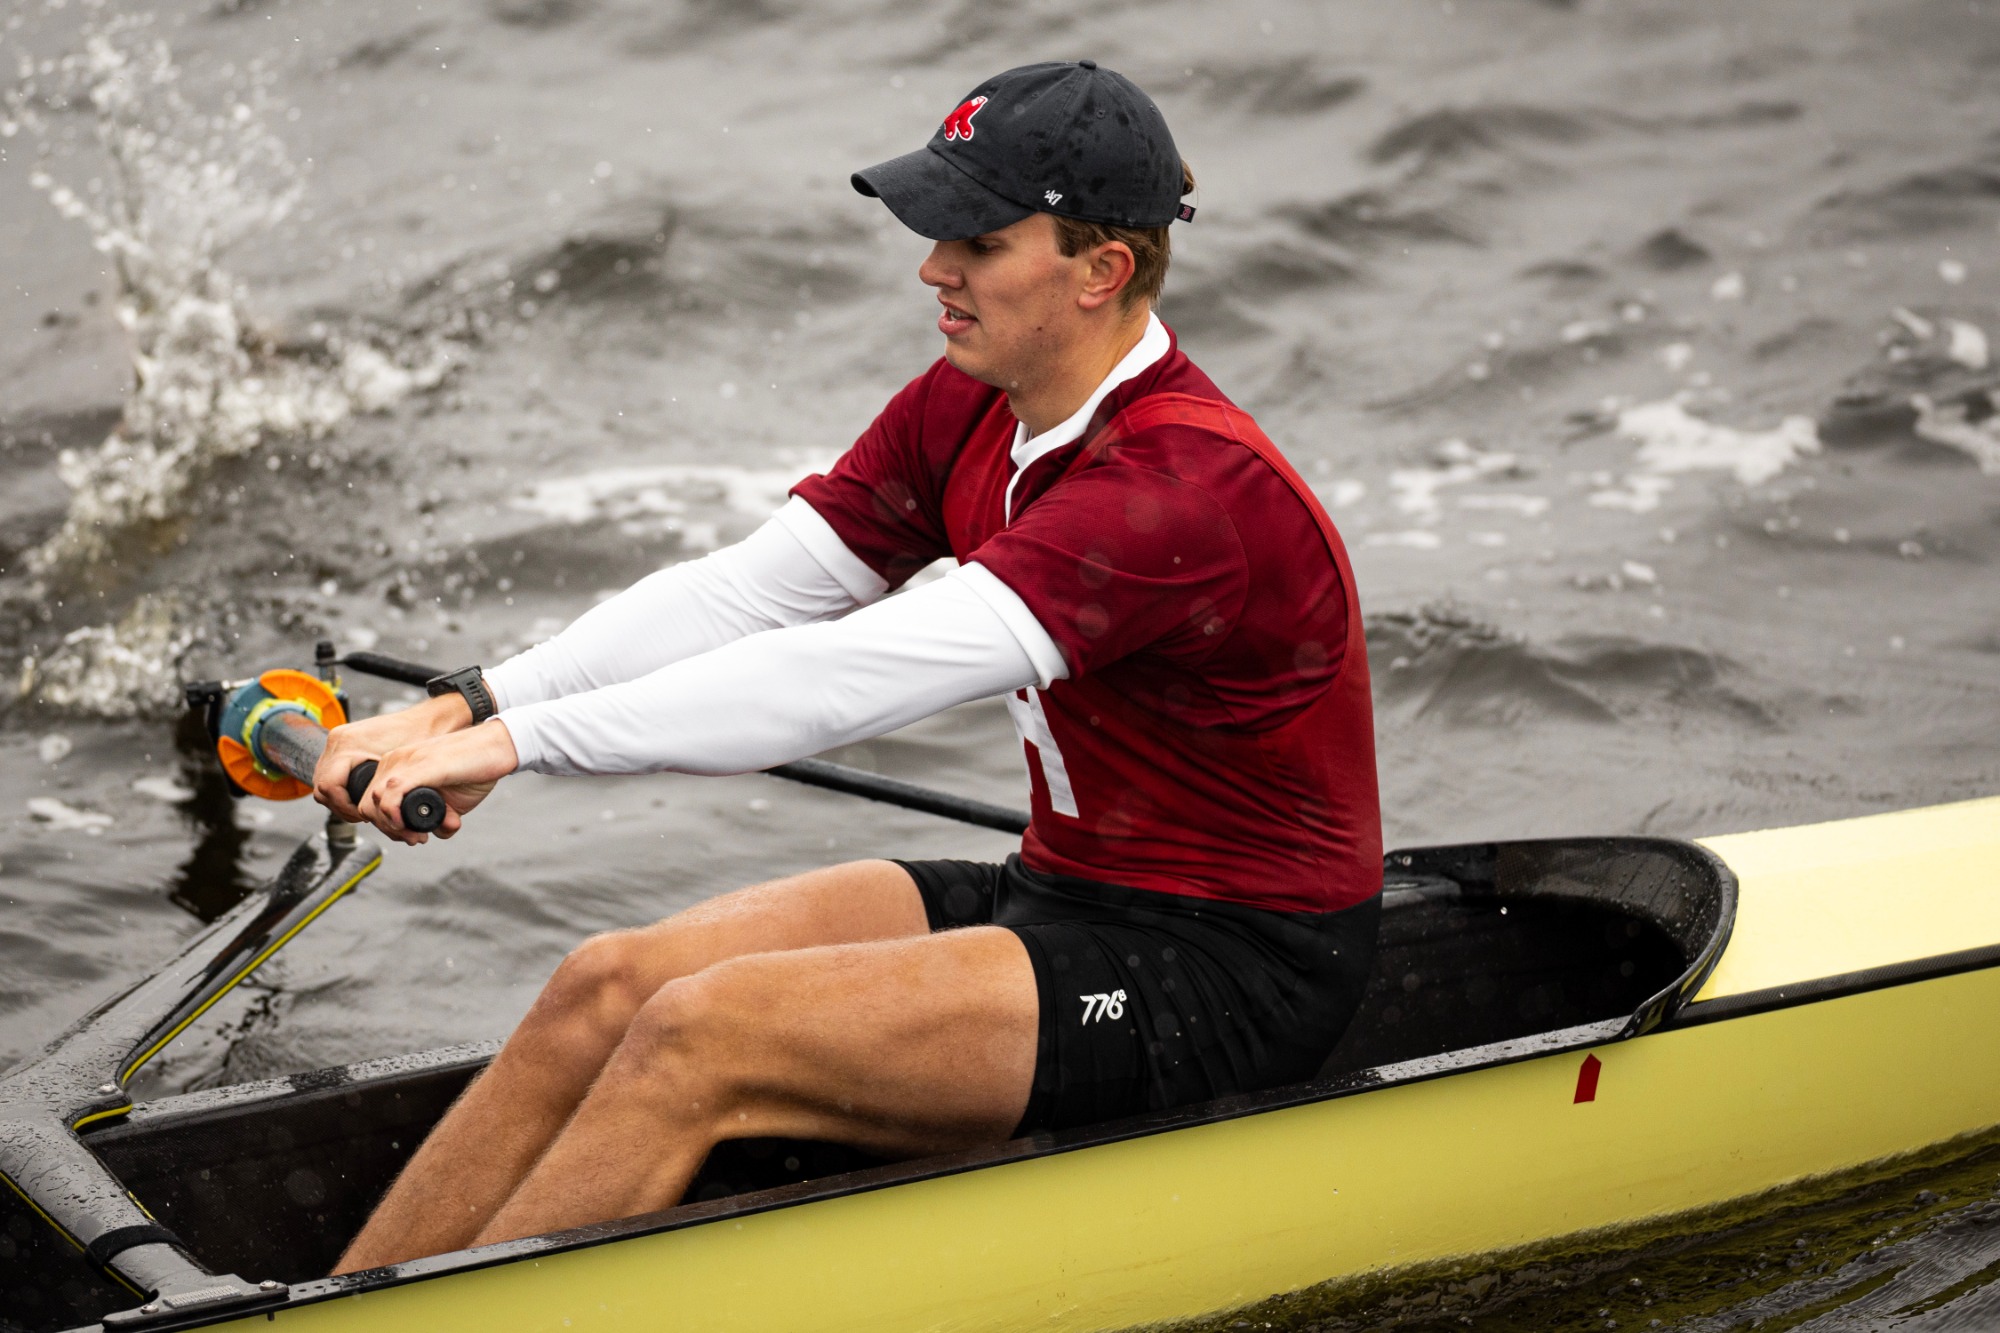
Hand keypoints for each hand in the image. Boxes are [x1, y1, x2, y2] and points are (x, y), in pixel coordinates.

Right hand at [314, 693, 472, 819]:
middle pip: (322, 787)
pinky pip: (333, 772)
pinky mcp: (345, 744)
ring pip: (325, 781)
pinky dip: (344, 787)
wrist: (430, 719)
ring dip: (341, 799)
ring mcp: (339, 740)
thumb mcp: (400, 766)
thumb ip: (383, 788)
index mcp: (347, 744)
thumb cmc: (420, 737)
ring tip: (364, 808)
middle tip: (363, 816)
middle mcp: (338, 739)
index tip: (364, 816)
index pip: (328, 787)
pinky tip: (362, 795)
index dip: (345, 807)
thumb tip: (371, 813)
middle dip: (341, 806)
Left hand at [355, 721, 520, 845]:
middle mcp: (396, 761)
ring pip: (373, 802)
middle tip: (415, 839)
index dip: (387, 826)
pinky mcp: (419, 766)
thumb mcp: (453, 798)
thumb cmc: (477, 766)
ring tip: (418, 835)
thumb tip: (437, 831)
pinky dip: (392, 814)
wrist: (498, 745)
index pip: (373, 802)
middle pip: (368, 805)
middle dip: (388, 830)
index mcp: (399, 766)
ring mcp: (405, 762)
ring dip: (391, 827)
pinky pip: (389, 794)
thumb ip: (440, 814)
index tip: (411, 836)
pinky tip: (407, 824)